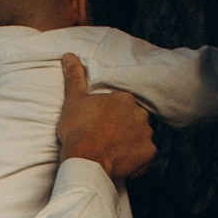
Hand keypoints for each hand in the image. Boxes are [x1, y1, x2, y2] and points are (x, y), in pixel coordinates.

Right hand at [57, 55, 155, 179]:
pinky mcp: (148, 154)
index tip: (99, 124)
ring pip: (141, 136)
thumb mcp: (73, 101)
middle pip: (133, 119)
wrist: (86, 161)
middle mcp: (140, 113)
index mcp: (124, 98)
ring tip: (113, 151)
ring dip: (130, 142)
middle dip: (123, 127)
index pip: (121, 104)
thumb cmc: (79, 130)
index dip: (110, 114)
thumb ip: (74, 77)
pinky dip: (137, 159)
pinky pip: (146, 155)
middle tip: (105, 138)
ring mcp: (146, 134)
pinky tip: (122, 162)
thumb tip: (69, 55)